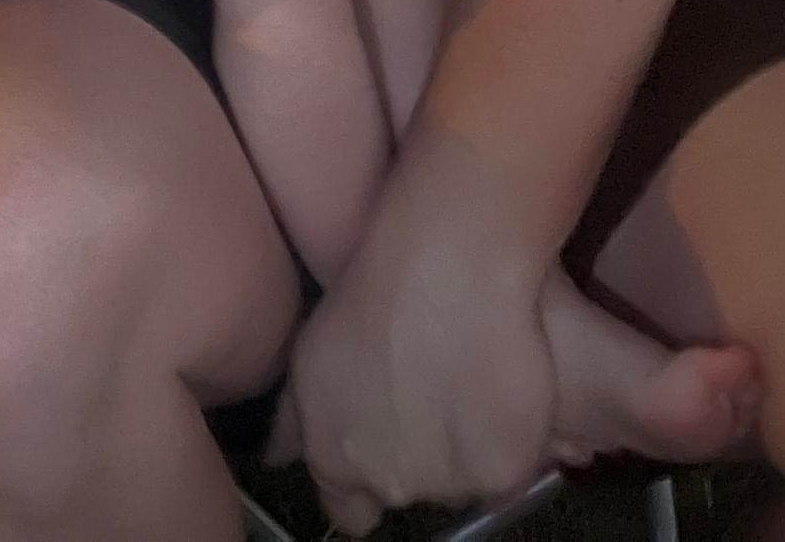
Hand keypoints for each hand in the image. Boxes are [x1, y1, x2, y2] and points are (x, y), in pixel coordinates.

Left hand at [280, 189, 553, 532]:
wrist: (445, 274)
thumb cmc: (371, 300)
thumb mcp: (310, 359)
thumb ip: (294, 421)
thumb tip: (277, 459)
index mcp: (334, 457)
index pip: (349, 510)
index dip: (364, 488)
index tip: (382, 452)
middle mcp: (387, 482)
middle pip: (407, 488)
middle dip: (416, 455)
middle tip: (430, 395)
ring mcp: (443, 483)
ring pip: (460, 482)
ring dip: (463, 449)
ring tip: (466, 383)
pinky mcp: (496, 474)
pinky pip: (506, 476)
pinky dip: (508, 446)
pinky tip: (499, 395)